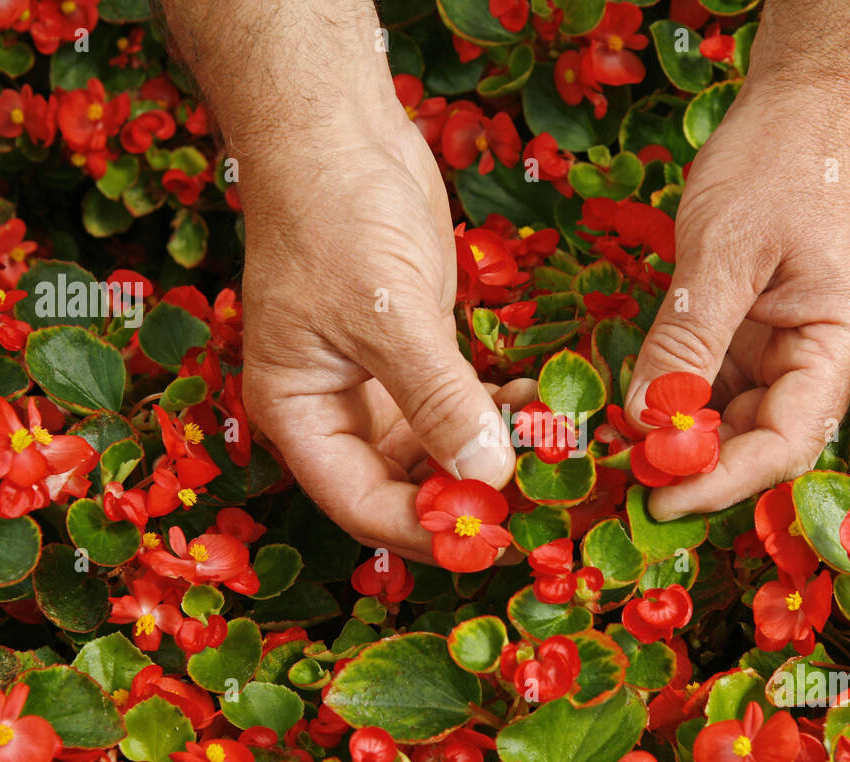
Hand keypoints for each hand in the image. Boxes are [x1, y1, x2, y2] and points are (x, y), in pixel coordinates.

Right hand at [238, 101, 521, 563]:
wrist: (337, 133)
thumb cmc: (335, 218)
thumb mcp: (388, 314)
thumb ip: (437, 399)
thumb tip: (488, 476)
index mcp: (300, 415)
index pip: (358, 503)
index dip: (422, 530)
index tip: (492, 540)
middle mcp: (334, 410)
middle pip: (399, 487)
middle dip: (465, 501)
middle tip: (536, 511)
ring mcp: (376, 382)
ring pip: (436, 449)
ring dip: (489, 457)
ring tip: (549, 459)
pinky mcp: (416, 351)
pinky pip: (458, 404)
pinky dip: (495, 411)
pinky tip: (537, 406)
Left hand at [624, 86, 849, 520]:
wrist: (803, 106)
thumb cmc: (778, 166)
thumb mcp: (724, 252)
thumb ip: (688, 338)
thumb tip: (647, 417)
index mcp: (836, 344)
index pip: (789, 442)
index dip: (726, 482)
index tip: (664, 501)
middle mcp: (817, 358)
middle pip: (760, 439)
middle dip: (696, 465)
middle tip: (626, 479)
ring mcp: (785, 345)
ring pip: (733, 415)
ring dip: (682, 435)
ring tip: (623, 449)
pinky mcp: (754, 330)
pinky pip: (716, 380)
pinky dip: (677, 396)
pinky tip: (636, 404)